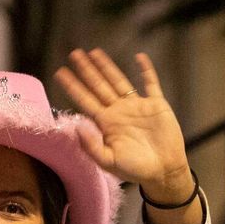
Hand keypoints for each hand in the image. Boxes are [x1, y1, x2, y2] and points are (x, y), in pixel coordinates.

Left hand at [53, 49, 191, 200]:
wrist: (163, 171)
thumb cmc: (136, 169)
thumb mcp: (109, 162)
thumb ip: (92, 146)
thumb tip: (77, 126)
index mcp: (106, 124)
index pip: (85, 100)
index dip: (73, 86)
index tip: (60, 72)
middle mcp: (119, 111)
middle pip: (99, 86)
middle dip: (86, 70)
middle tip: (74, 53)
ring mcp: (137, 106)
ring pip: (119, 81)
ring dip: (107, 66)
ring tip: (94, 52)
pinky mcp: (156, 104)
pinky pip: (150, 83)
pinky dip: (146, 70)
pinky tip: (139, 56)